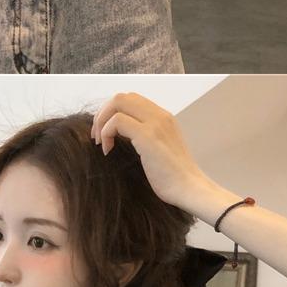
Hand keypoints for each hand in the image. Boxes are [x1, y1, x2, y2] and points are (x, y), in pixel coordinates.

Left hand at [91, 93, 208, 214]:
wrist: (190, 189)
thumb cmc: (174, 178)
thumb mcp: (160, 149)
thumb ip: (145, 136)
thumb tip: (120, 135)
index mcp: (163, 117)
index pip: (131, 99)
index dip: (112, 112)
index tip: (105, 132)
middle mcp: (160, 115)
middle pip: (122, 96)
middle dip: (103, 113)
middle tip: (97, 135)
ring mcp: (155, 123)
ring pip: (118, 102)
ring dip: (102, 121)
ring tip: (100, 142)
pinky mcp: (148, 136)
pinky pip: (117, 121)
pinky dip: (106, 133)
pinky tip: (107, 150)